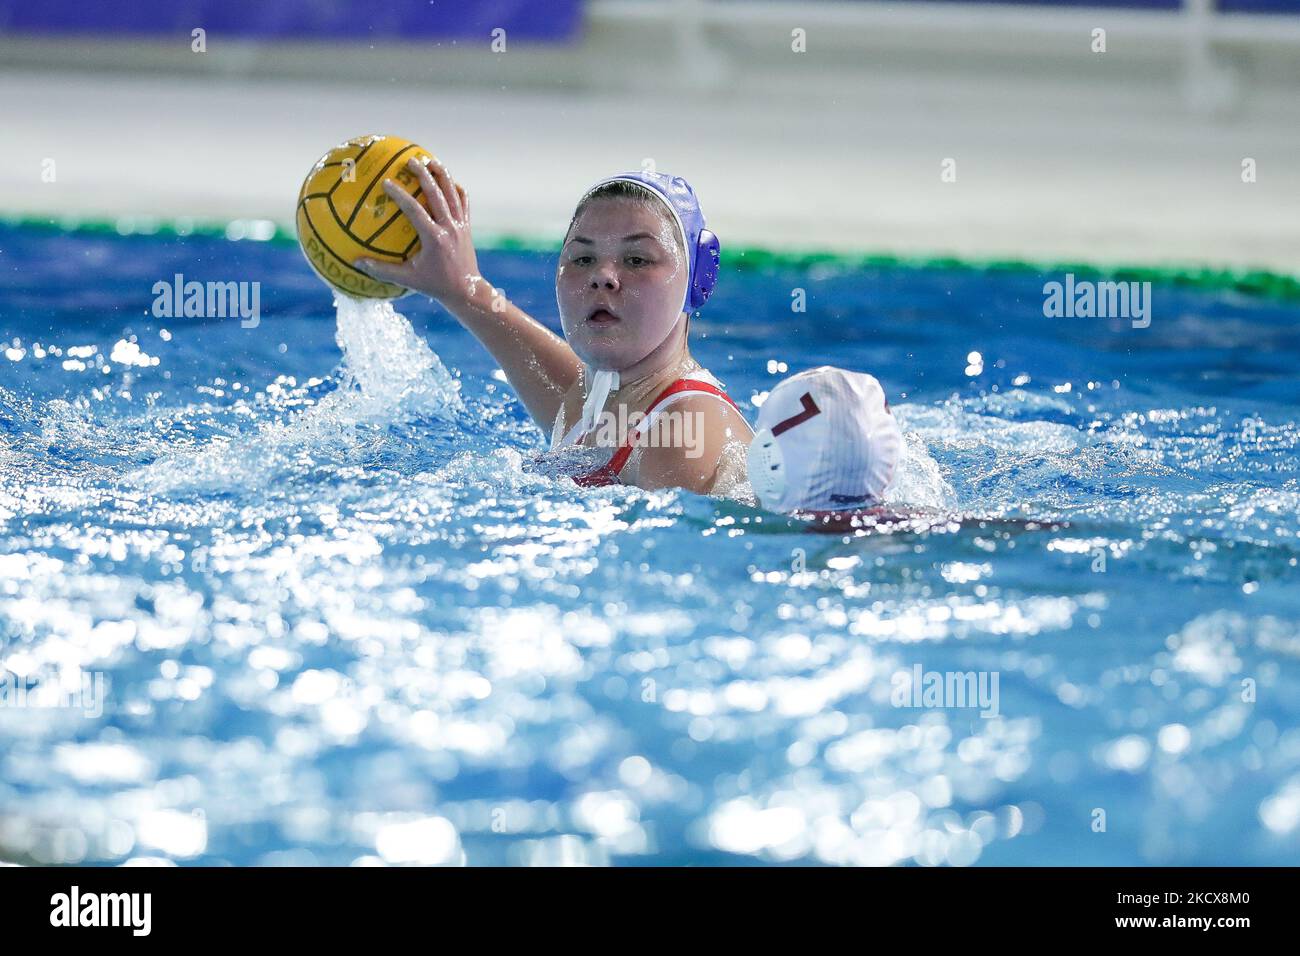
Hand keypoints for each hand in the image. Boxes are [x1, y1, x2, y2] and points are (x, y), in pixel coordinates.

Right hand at [354, 157, 482, 304]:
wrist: (467, 291)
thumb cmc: (436, 286)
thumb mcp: (408, 280)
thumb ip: (383, 271)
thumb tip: (357, 263)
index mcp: (434, 238)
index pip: (414, 210)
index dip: (400, 195)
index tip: (386, 182)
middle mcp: (449, 228)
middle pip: (437, 194)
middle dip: (424, 174)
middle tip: (410, 160)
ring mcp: (460, 225)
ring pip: (453, 193)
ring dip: (442, 175)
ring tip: (430, 160)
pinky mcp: (467, 226)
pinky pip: (463, 202)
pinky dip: (456, 189)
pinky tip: (448, 180)